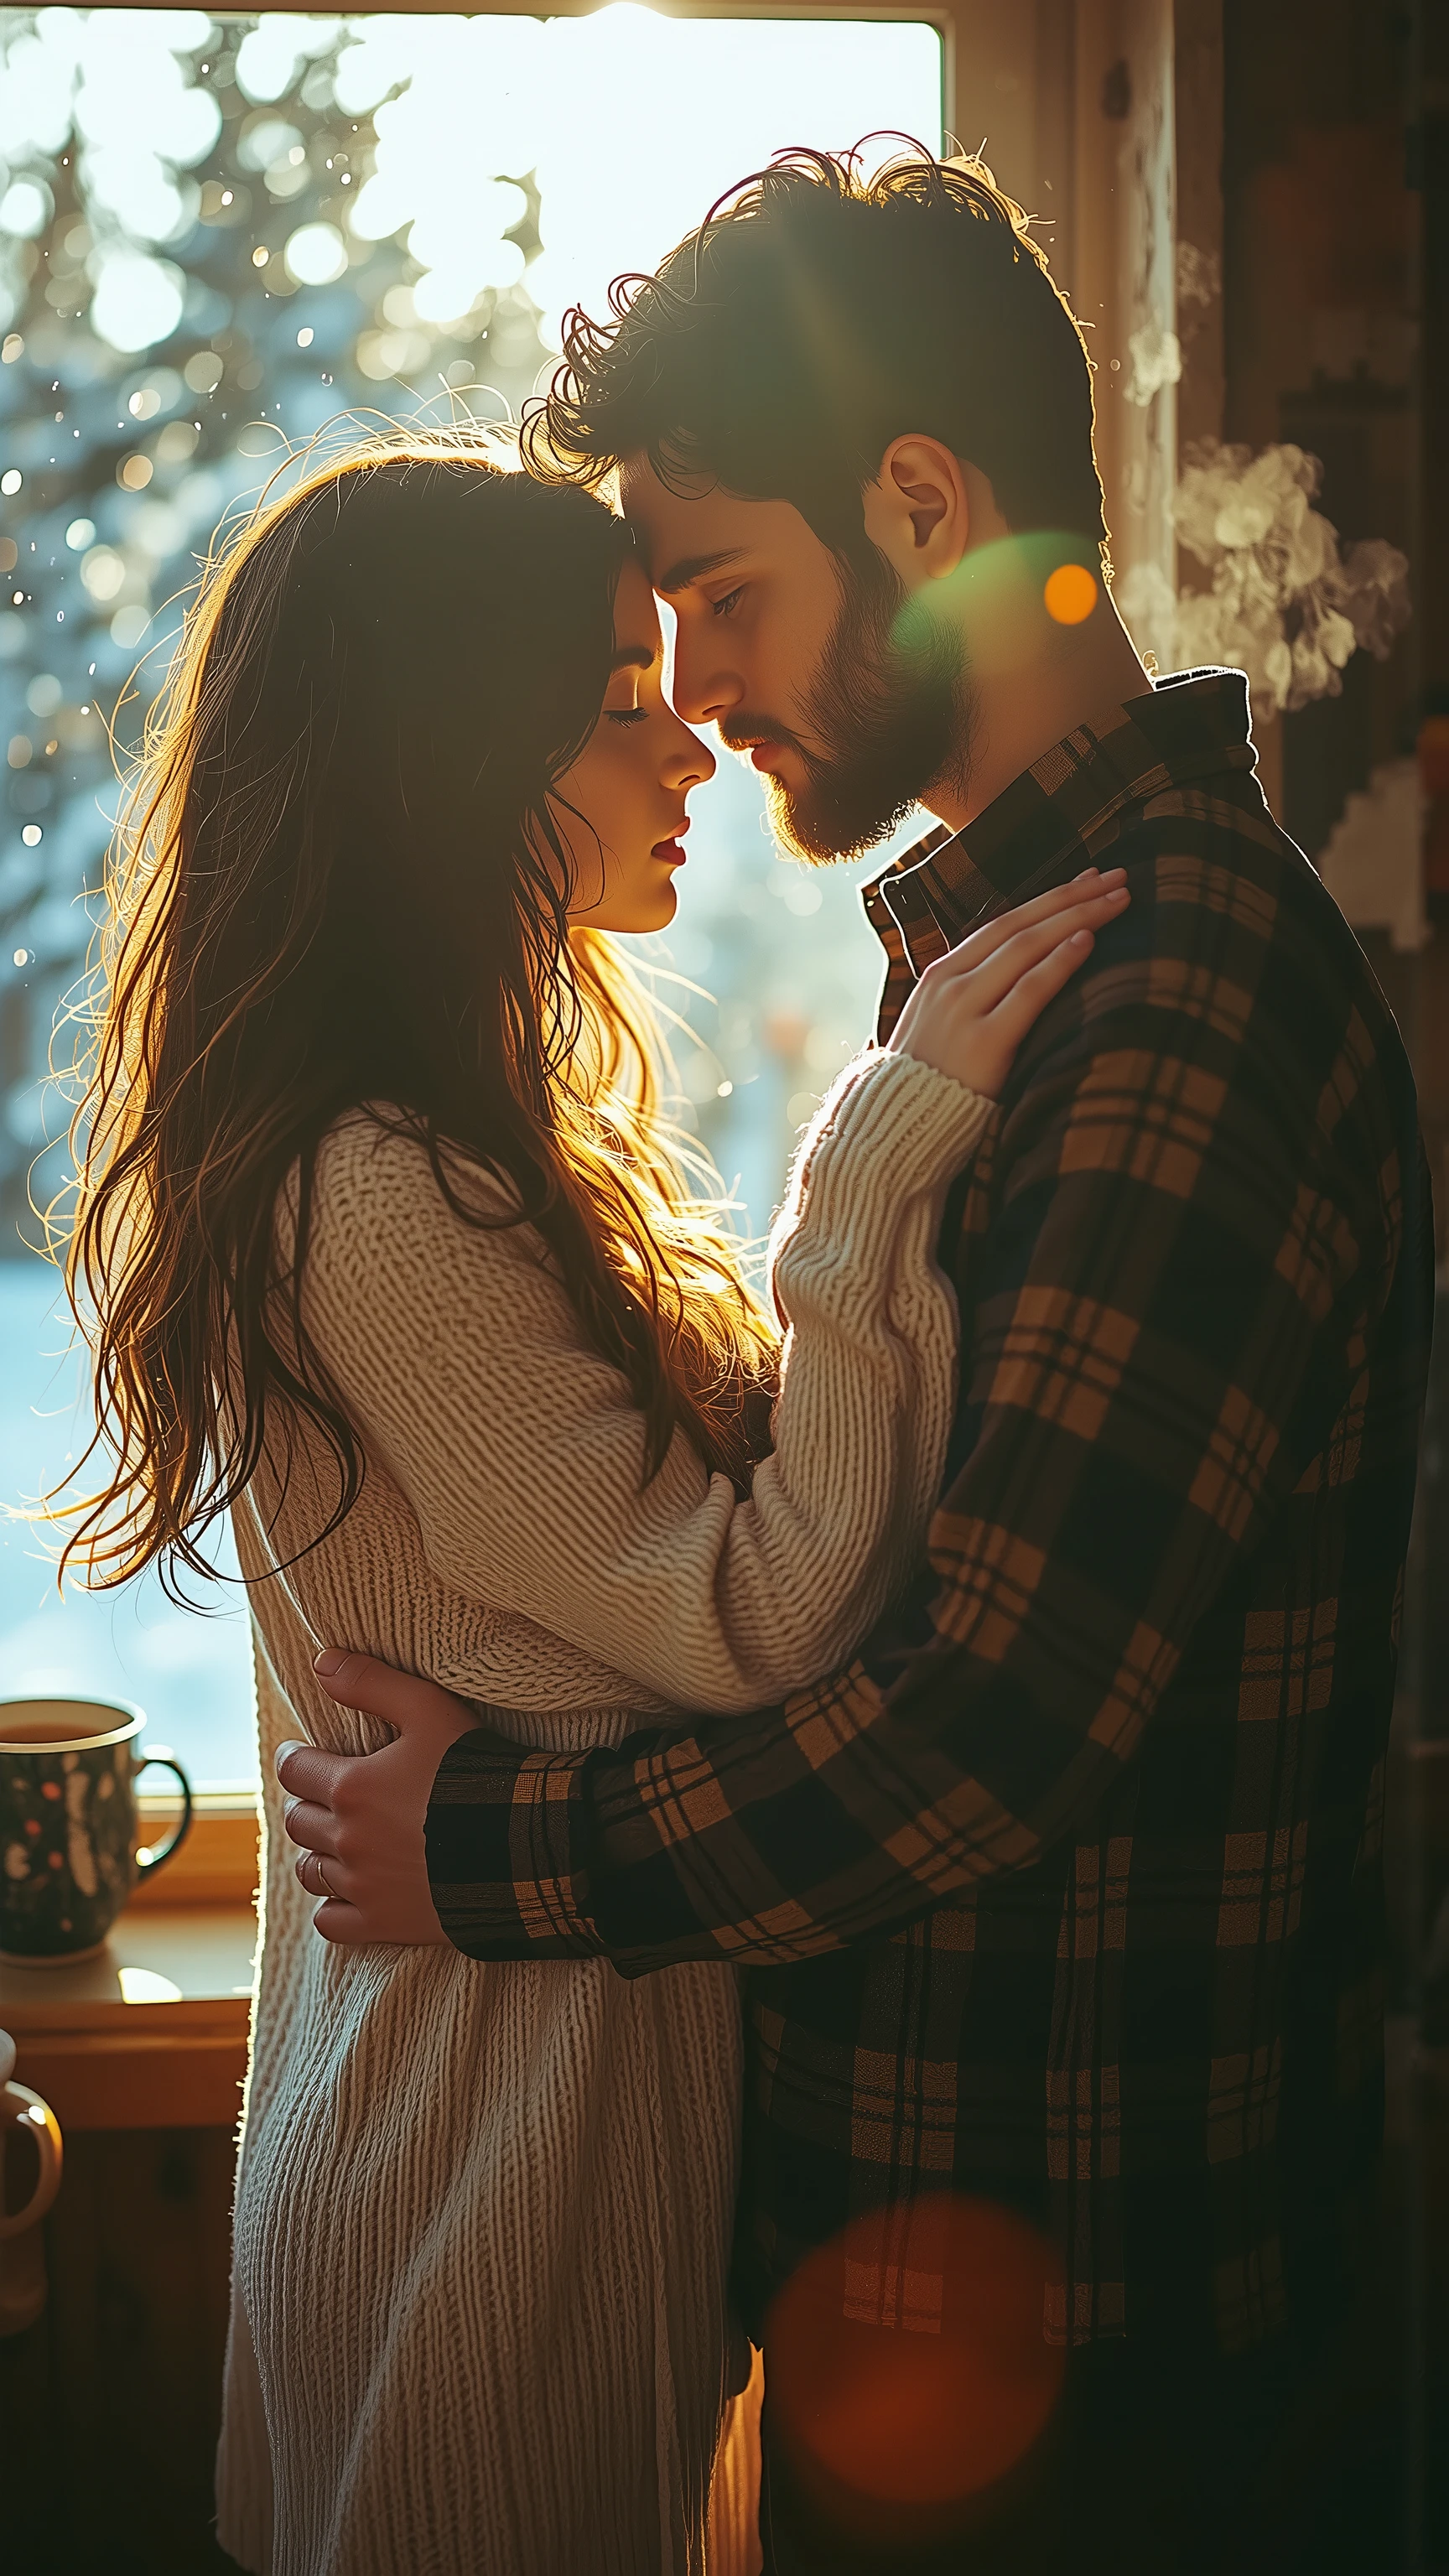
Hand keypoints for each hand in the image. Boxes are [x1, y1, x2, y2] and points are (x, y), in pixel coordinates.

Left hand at [276, 1651, 484, 1945]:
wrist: (523, 1847)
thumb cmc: (478, 1772)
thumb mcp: (430, 1710)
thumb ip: (373, 1683)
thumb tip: (321, 1662)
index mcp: (352, 1786)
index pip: (294, 1771)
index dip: (295, 1758)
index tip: (302, 1754)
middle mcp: (347, 1839)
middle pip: (298, 1821)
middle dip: (309, 1803)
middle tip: (328, 1795)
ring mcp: (363, 1885)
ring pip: (310, 1871)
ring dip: (318, 1853)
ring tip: (339, 1842)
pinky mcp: (383, 1922)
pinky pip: (331, 1921)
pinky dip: (333, 1906)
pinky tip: (351, 1891)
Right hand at [886, 865, 1129, 1097]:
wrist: (894, 1131)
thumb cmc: (929, 1086)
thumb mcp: (943, 1029)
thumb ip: (974, 998)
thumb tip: (1020, 977)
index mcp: (940, 975)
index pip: (1003, 923)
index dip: (1050, 899)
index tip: (1089, 881)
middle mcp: (949, 982)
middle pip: (1020, 925)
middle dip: (1073, 897)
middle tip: (1118, 877)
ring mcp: (963, 1010)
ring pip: (1027, 947)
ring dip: (1078, 918)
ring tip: (1119, 900)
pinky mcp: (983, 1042)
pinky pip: (1029, 992)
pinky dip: (1059, 963)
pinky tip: (1087, 941)